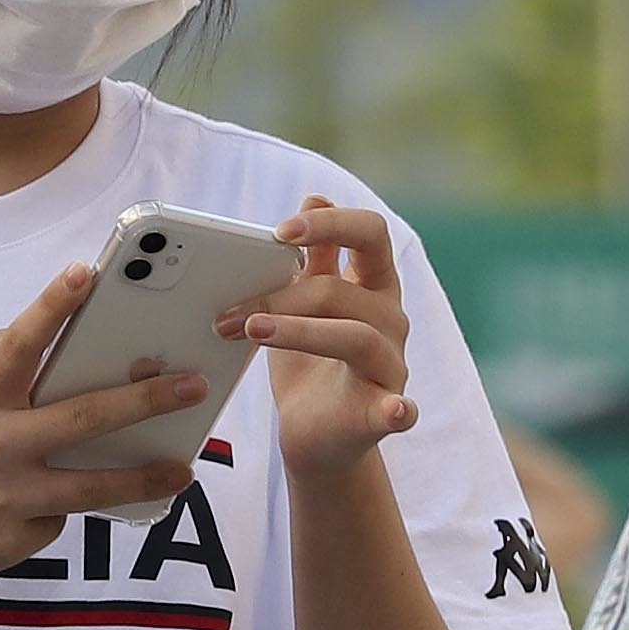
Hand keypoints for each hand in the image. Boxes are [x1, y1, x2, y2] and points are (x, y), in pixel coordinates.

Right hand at [0, 262, 203, 593]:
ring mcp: (6, 500)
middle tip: (191, 385)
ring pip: (91, 487)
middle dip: (145, 400)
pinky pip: (55, 517)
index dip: (52, 306)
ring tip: (183, 469)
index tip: (86, 272)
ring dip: (144, 476)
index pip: (17, 344)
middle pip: (83, 419)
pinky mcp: (13, 542)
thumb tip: (31, 340)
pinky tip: (34, 503)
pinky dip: (55, 505)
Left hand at [231, 197, 420, 484]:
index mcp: (373, 286)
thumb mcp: (304, 304)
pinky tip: (396, 410)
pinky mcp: (384, 413)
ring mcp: (391, 366)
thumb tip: (315, 194)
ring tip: (250, 333)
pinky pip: (399, 408)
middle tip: (228, 312)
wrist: (314, 435)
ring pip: (355, 338)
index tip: (280, 232)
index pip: (369, 234)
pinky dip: (399, 409)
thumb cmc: (309, 366)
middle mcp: (389, 320)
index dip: (329, 224)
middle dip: (281, 297)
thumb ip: (316, 259)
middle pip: (343, 291)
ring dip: (298, 332)